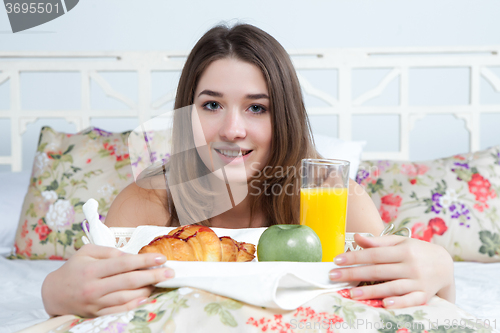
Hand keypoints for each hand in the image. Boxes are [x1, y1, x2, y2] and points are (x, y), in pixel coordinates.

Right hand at [41, 244, 174, 316]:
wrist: (53, 293)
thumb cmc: (74, 268)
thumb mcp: (87, 252)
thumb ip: (109, 252)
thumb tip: (131, 255)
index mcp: (92, 269)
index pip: (123, 264)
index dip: (144, 261)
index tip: (161, 258)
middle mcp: (94, 287)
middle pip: (129, 281)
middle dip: (152, 276)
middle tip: (170, 272)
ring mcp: (96, 303)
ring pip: (127, 297)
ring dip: (147, 290)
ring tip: (161, 282)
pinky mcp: (97, 314)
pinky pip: (120, 311)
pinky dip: (135, 305)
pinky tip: (147, 298)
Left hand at [329, 233, 454, 308]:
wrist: (446, 264)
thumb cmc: (417, 251)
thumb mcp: (401, 242)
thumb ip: (379, 242)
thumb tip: (358, 237)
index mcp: (403, 250)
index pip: (374, 254)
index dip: (355, 257)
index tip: (337, 260)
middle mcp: (411, 265)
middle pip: (378, 271)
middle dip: (354, 274)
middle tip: (334, 276)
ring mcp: (418, 281)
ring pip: (392, 287)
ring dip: (371, 291)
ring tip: (352, 294)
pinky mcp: (425, 295)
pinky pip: (411, 301)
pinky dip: (399, 302)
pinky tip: (385, 304)